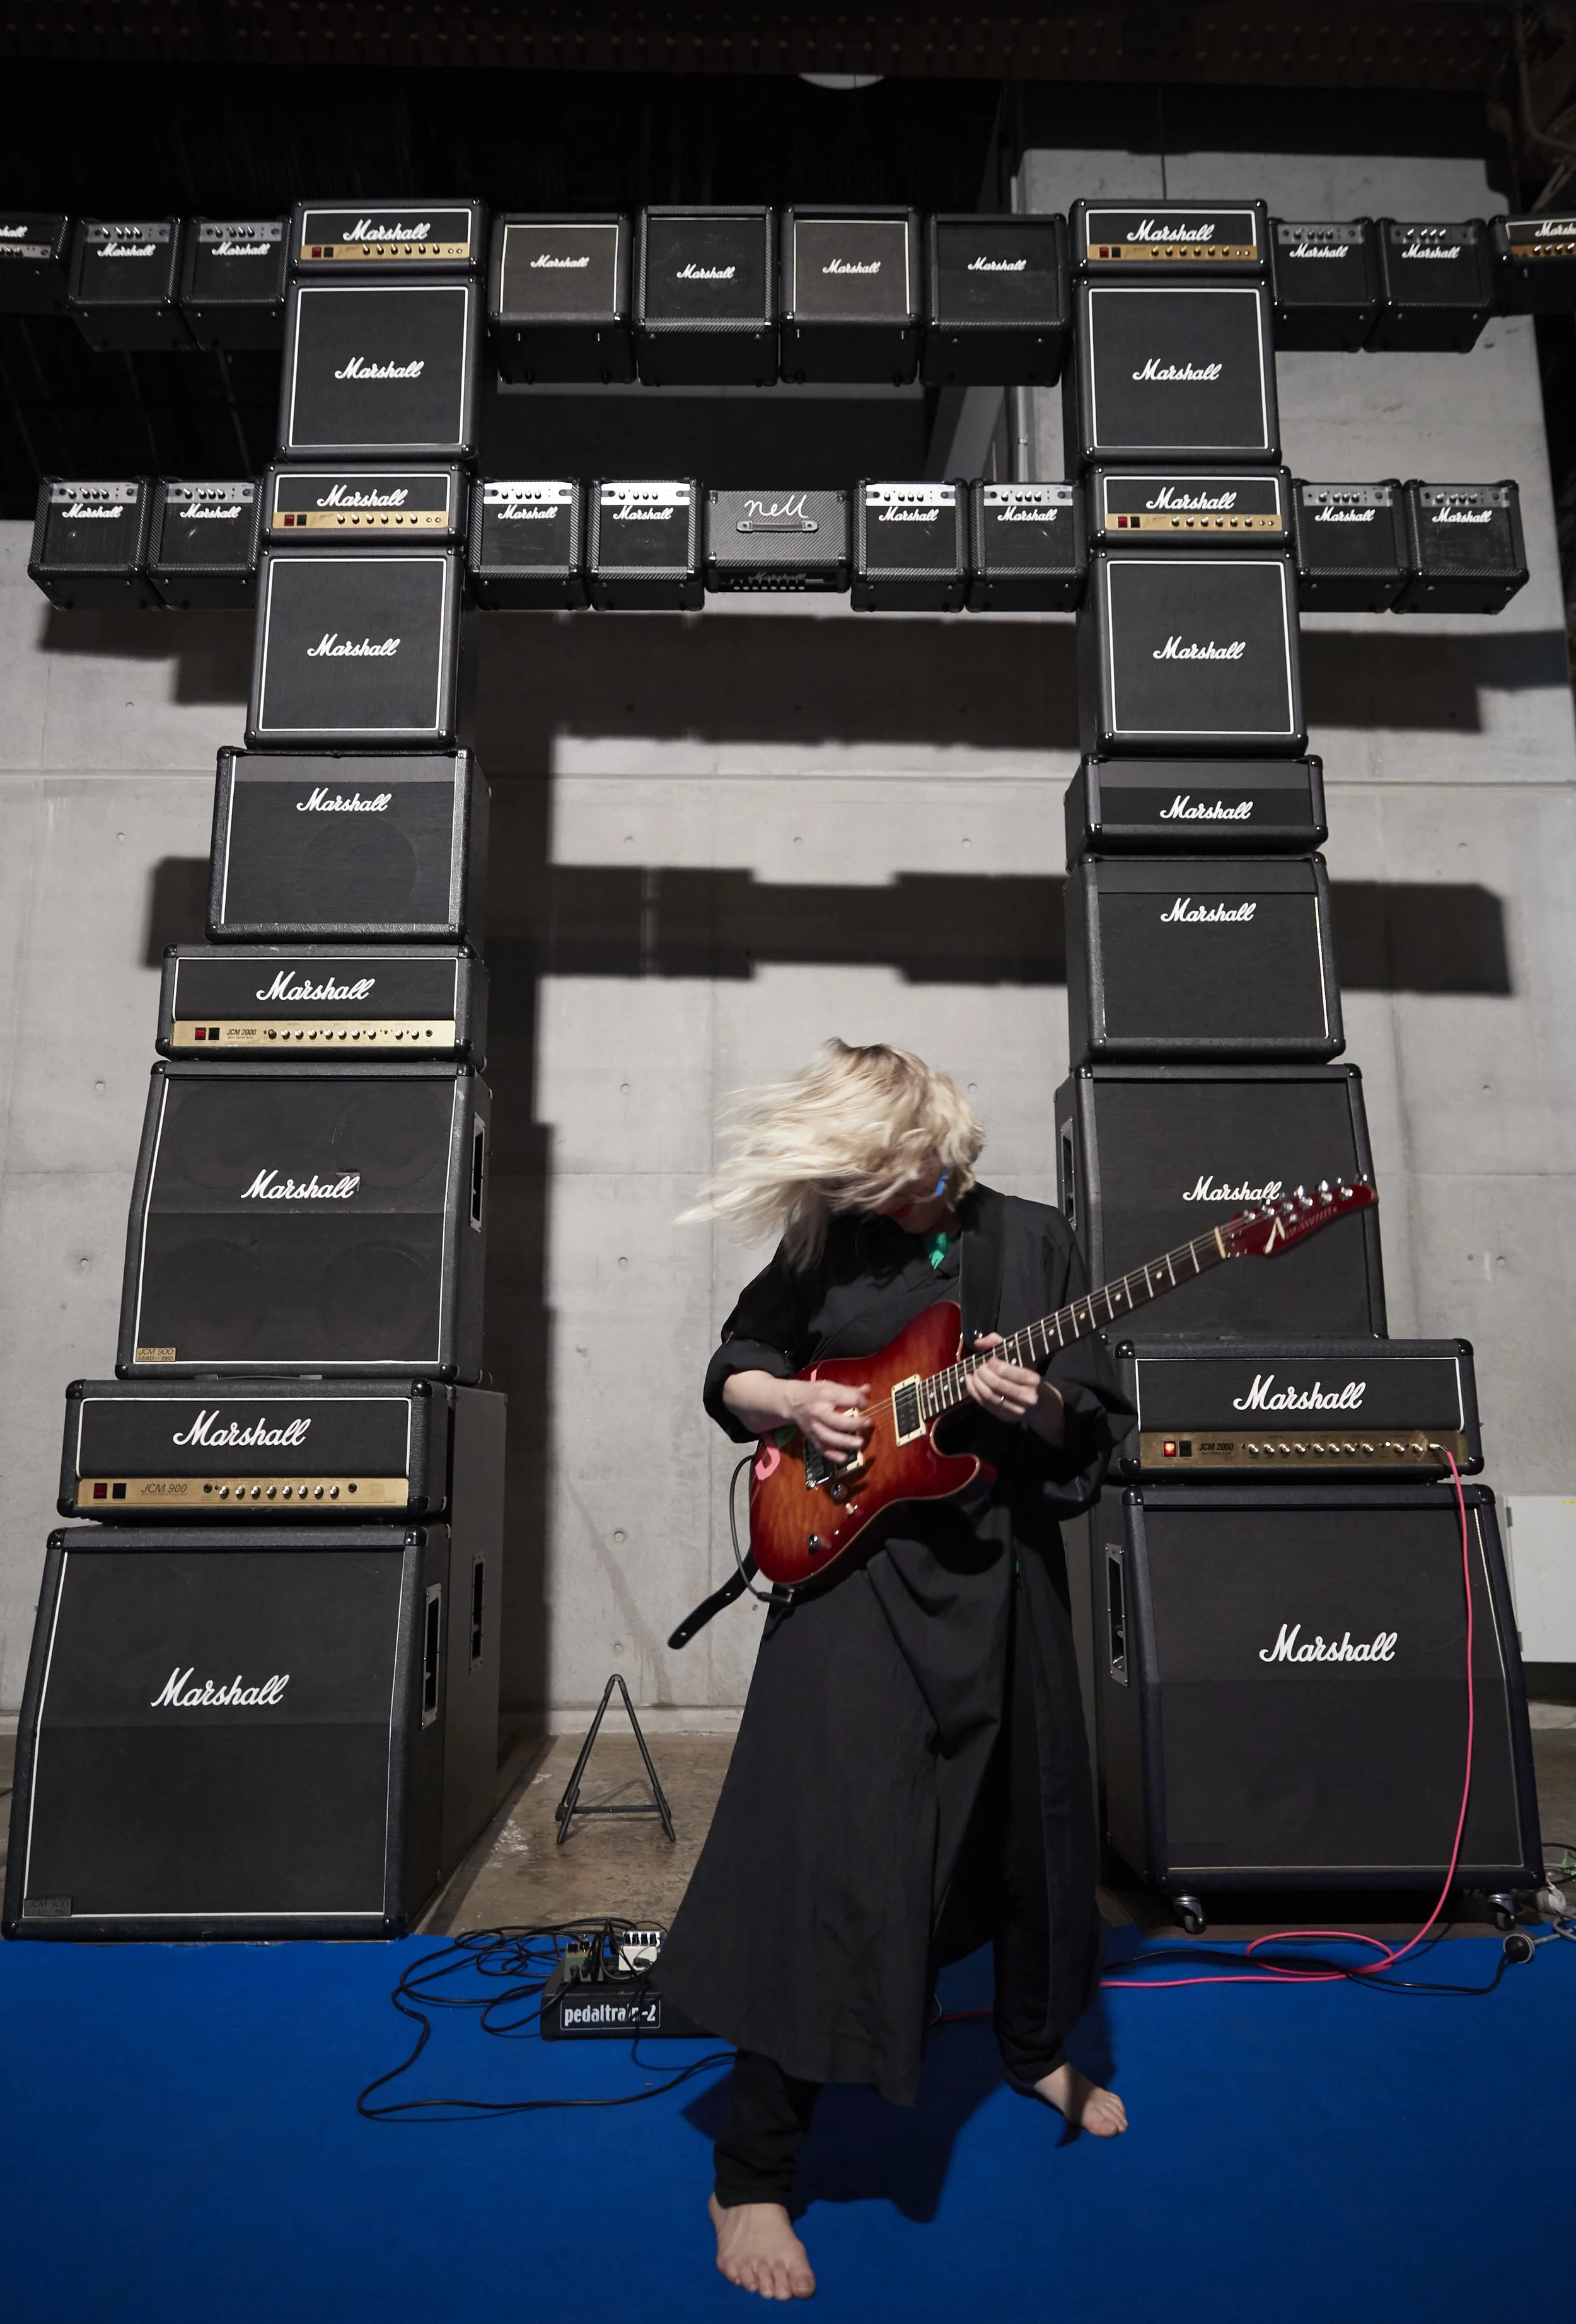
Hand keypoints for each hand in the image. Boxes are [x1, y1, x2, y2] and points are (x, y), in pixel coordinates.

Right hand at [722, 1369, 870, 1460]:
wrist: (791, 1401)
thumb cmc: (815, 1392)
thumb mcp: (831, 1386)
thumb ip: (850, 1390)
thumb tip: (868, 1390)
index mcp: (825, 1394)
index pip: (846, 1398)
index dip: (860, 1401)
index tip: (864, 1404)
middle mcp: (818, 1411)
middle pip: (836, 1421)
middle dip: (854, 1424)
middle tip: (868, 1424)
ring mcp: (814, 1426)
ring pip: (828, 1437)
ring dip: (845, 1442)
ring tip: (859, 1443)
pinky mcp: (812, 1437)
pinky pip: (821, 1448)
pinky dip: (832, 1455)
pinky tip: (844, 1458)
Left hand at [964, 1334, 1064, 1444]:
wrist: (1044, 1407)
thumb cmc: (1031, 1380)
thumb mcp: (1023, 1360)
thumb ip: (1000, 1344)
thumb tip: (978, 1342)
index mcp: (1032, 1380)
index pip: (1006, 1371)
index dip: (992, 1364)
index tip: (989, 1360)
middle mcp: (1026, 1397)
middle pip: (996, 1384)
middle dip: (982, 1374)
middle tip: (978, 1368)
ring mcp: (1016, 1410)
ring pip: (990, 1397)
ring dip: (976, 1384)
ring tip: (973, 1375)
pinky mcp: (1007, 1417)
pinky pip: (987, 1405)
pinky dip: (975, 1394)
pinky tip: (971, 1384)